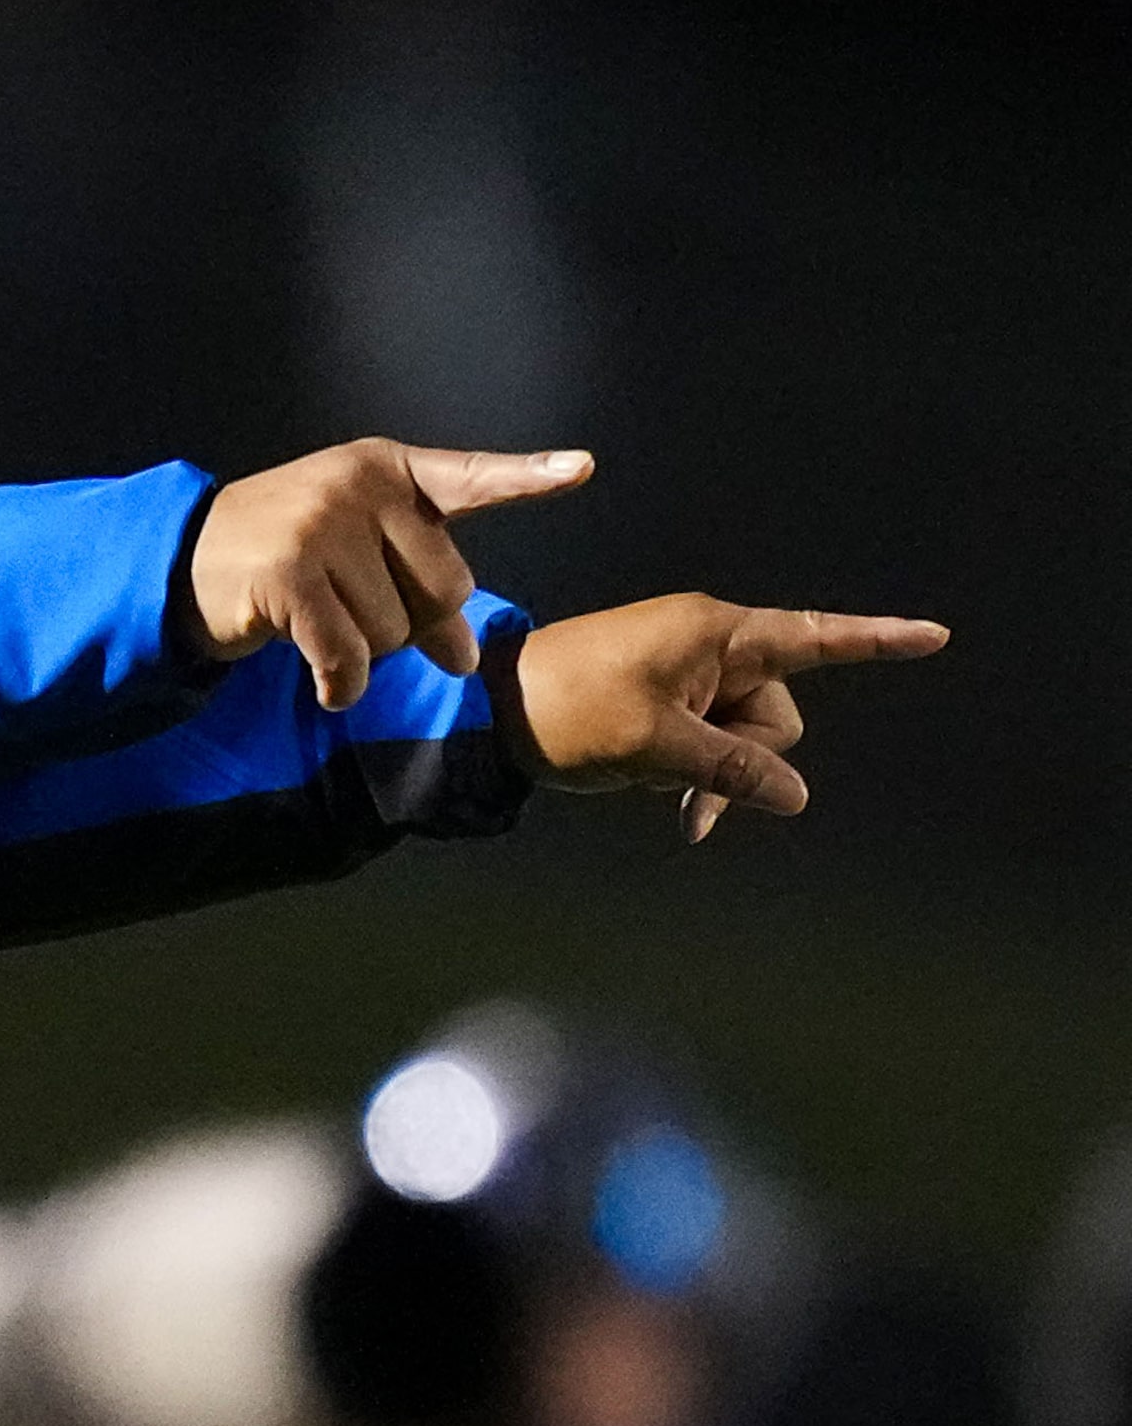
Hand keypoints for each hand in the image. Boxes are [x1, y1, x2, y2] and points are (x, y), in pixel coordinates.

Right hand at [182, 438, 594, 708]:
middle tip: (354, 616)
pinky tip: (323, 683)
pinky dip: (341, 684)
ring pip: (395, 631)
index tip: (581, 469)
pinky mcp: (290, 573)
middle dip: (410, 626)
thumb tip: (466, 659)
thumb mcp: (352, 555)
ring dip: (364, 655)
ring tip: (317, 629)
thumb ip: (415, 591)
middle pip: (445, 590)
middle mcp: (358, 486)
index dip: (527, 476)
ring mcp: (322, 525)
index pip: (468, 477)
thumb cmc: (279, 560)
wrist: (180, 565)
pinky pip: (348, 654)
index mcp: (383, 470)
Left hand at [492, 594, 949, 841]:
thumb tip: (794, 794)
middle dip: (745, 756)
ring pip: (742, 737)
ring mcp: (685, 672)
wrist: (491, 711)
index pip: (814, 636)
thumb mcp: (657, 745)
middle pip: (775, 713)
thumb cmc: (568, 709)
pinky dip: (692, 770)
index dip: (877, 640)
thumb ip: (734, 769)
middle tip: (683, 782)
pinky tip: (657, 790)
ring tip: (650, 775)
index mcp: (714, 632)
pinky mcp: (664, 700)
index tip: (934, 635)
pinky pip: (707, 742)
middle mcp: (709, 644)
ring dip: (711, 769)